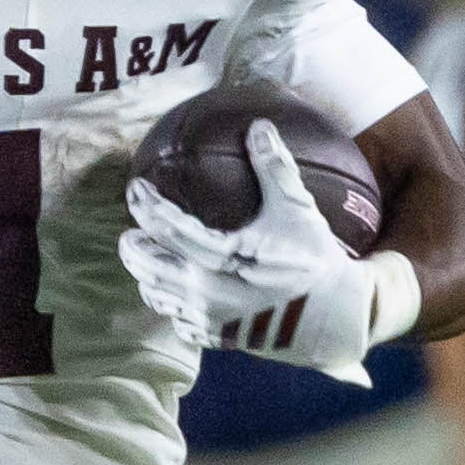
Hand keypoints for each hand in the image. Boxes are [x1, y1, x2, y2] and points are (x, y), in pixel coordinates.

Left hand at [121, 129, 404, 385]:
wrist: (334, 317)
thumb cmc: (314, 260)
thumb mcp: (297, 209)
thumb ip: (275, 168)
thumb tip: (259, 127)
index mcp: (225, 258)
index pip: (171, 230)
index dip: (148, 207)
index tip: (136, 189)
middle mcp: (209, 291)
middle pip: (151, 268)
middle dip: (134, 248)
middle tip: (130, 232)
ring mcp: (210, 318)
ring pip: (158, 296)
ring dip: (146, 276)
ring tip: (143, 257)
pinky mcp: (216, 337)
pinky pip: (177, 321)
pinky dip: (167, 303)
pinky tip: (168, 291)